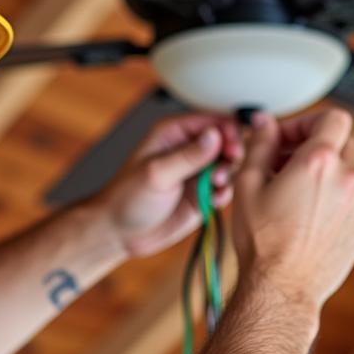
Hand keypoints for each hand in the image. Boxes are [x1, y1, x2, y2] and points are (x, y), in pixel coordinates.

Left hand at [91, 114, 244, 257]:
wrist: (119, 233)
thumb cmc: (126, 197)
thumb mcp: (157, 174)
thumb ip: (188, 156)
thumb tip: (215, 135)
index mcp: (174, 133)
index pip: (211, 120)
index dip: (228, 130)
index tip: (233, 146)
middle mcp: (189, 149)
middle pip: (226, 141)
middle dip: (232, 153)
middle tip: (226, 167)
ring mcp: (197, 172)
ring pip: (229, 165)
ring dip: (229, 174)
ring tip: (215, 184)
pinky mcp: (203, 194)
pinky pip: (225, 188)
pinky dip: (225, 193)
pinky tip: (214, 199)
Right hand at [232, 108, 353, 309]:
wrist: (281, 288)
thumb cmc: (263, 242)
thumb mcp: (248, 184)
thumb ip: (259, 145)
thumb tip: (264, 124)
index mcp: (319, 162)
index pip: (332, 118)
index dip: (307, 122)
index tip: (287, 139)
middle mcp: (347, 180)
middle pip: (341, 143)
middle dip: (313, 147)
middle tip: (284, 165)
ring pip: (346, 174)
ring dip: (322, 176)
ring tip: (291, 197)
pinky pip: (349, 202)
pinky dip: (331, 201)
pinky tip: (304, 218)